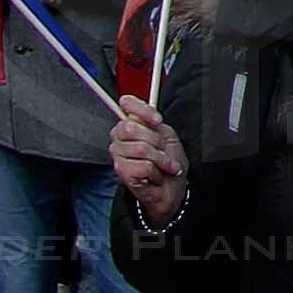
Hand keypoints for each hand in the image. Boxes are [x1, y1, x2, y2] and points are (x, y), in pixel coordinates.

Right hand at [107, 95, 185, 225]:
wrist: (173, 187)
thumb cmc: (169, 161)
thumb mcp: (167, 135)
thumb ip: (153, 121)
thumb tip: (142, 110)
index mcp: (131, 125)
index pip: (126, 105)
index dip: (142, 110)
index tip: (158, 120)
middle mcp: (120, 139)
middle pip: (131, 127)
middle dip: (156, 140)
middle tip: (163, 150)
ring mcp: (119, 156)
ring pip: (141, 149)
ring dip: (160, 159)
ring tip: (164, 166)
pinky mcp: (121, 172)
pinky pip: (143, 166)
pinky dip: (156, 172)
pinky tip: (156, 176)